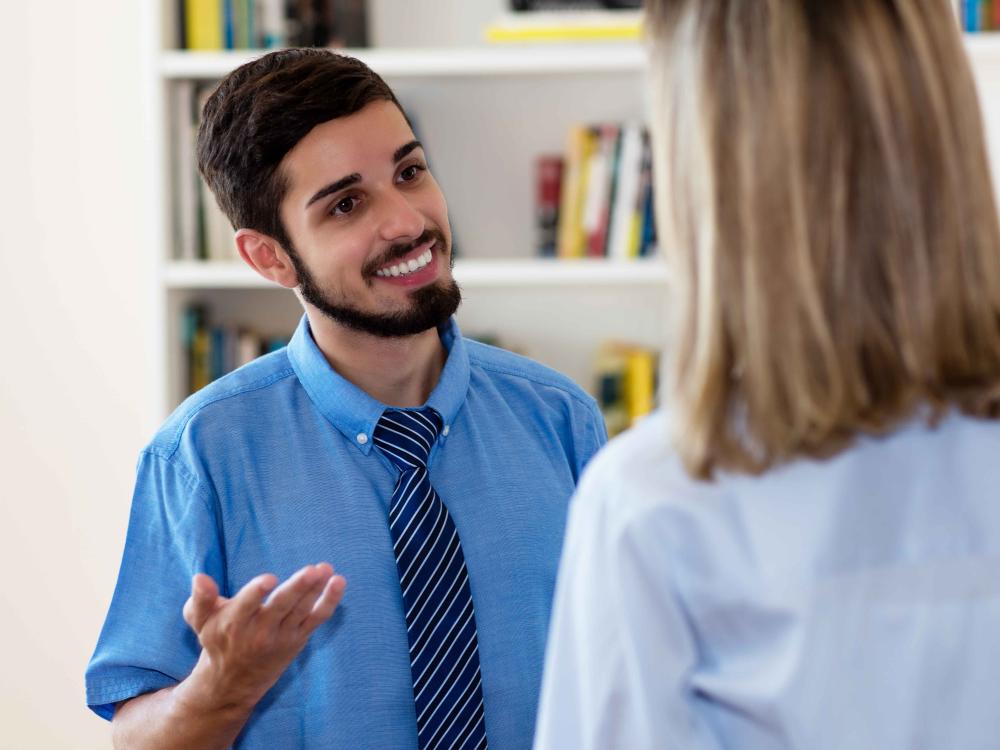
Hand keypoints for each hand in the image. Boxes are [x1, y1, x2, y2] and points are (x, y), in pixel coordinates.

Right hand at [178, 564, 345, 710]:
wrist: (232, 683)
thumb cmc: (217, 640)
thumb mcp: (200, 621)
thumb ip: (200, 599)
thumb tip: (199, 578)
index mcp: (233, 624)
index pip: (246, 606)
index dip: (256, 593)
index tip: (269, 579)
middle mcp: (258, 632)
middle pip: (280, 607)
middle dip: (298, 588)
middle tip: (313, 570)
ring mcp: (281, 636)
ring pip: (302, 611)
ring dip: (316, 590)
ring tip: (327, 570)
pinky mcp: (298, 639)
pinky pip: (317, 619)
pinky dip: (329, 602)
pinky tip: (338, 582)